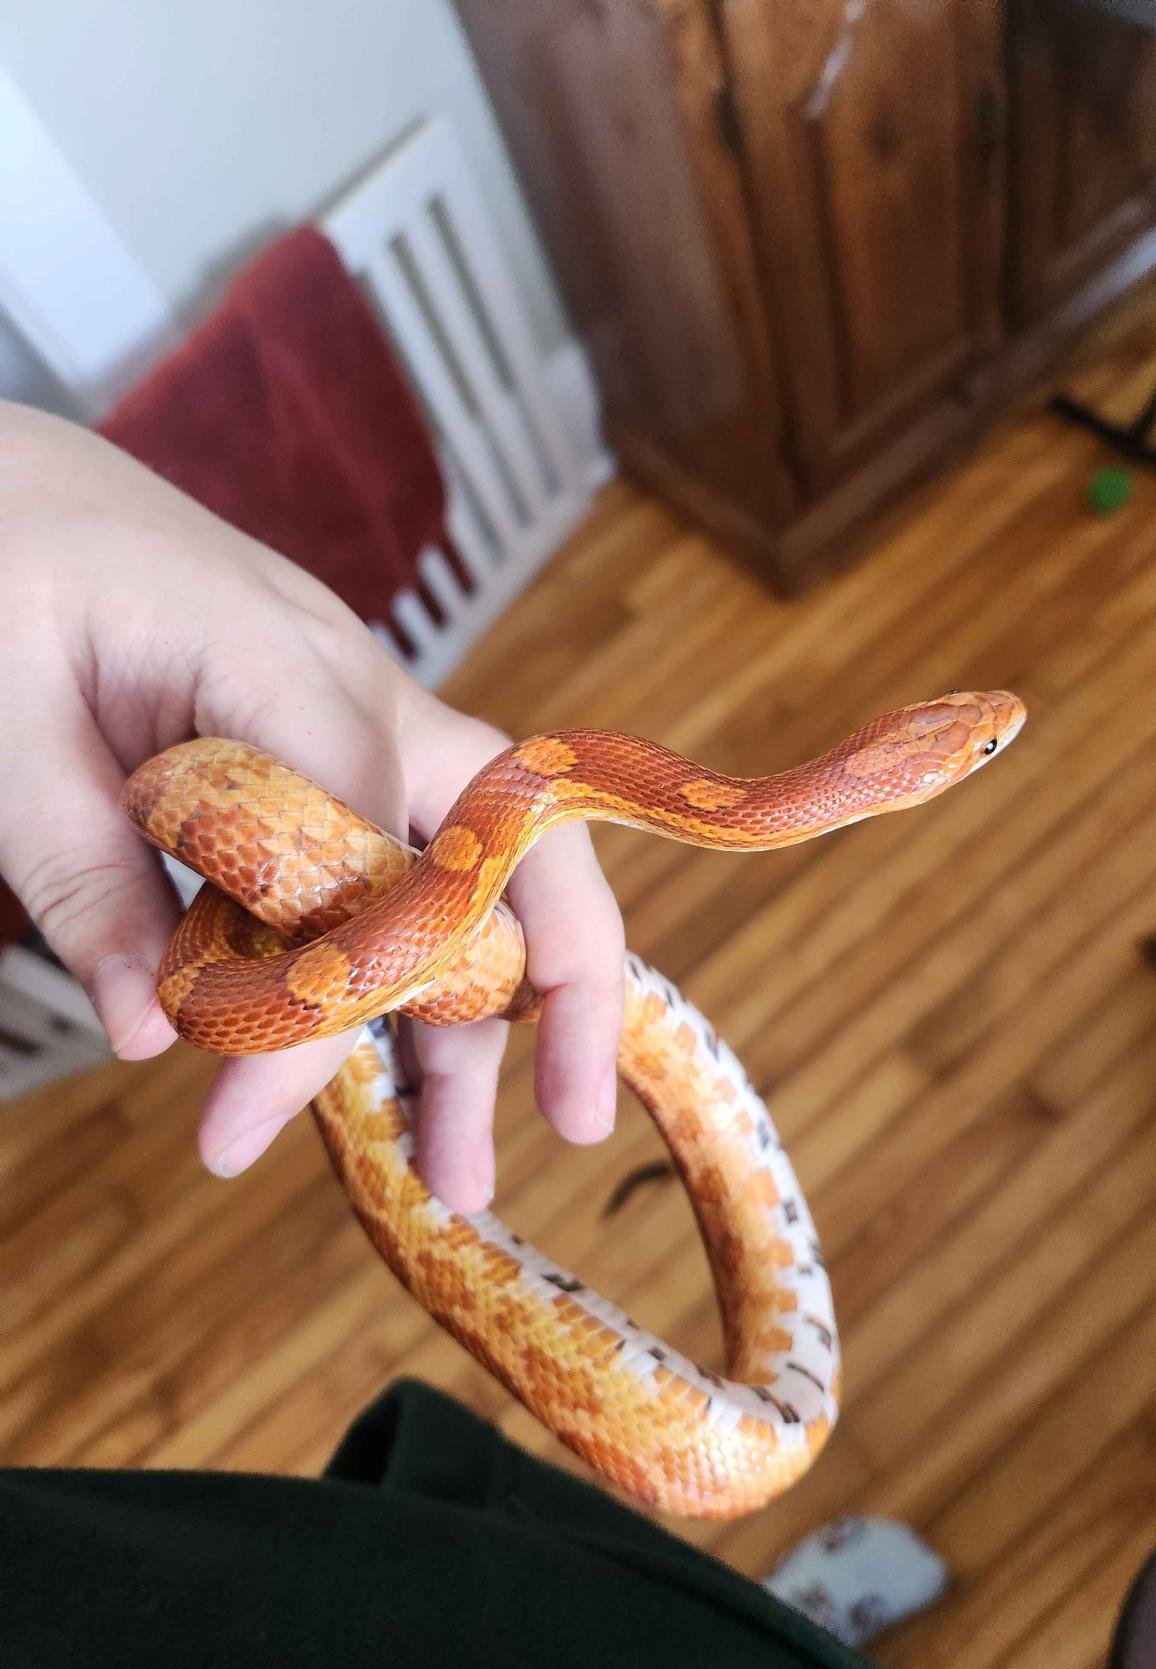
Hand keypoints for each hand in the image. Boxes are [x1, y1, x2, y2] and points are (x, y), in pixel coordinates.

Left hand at [0, 403, 623, 1211]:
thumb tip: (151, 1032)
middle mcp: (366, 690)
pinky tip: (385, 1062)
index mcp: (287, 666)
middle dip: (561, 990)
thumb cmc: (2, 569)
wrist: (9, 481)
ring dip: (483, 1017)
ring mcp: (364, 713)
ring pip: (476, 871)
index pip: (370, 859)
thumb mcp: (6, 731)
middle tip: (565, 1132)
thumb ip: (83, 878)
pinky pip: (408, 862)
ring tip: (456, 1166)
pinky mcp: (336, 745)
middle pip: (519, 842)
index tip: (242, 1119)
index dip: (333, 1004)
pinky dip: (411, 967)